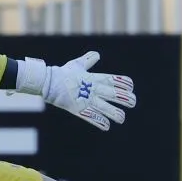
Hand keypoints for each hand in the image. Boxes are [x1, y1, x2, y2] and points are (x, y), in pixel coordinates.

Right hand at [15, 51, 135, 130]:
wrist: (48, 82)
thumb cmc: (63, 73)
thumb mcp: (77, 64)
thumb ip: (88, 60)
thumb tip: (96, 54)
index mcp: (94, 78)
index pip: (115, 80)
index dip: (125, 84)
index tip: (130, 87)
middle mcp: (93, 89)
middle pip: (116, 95)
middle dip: (127, 99)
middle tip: (133, 102)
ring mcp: (87, 100)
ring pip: (107, 109)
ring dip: (116, 114)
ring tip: (121, 118)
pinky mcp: (78, 109)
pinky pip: (93, 118)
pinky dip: (101, 123)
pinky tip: (107, 126)